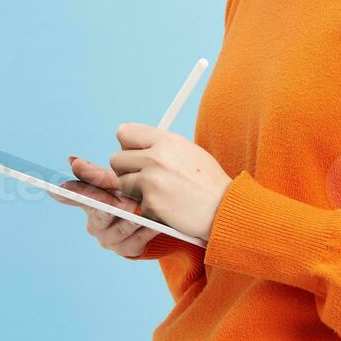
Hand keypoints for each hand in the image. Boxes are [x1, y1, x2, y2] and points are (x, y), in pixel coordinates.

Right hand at [53, 155, 160, 257]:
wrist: (157, 217)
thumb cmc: (132, 195)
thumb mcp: (119, 183)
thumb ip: (97, 175)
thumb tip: (71, 160)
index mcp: (89, 203)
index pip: (74, 197)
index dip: (65, 194)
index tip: (54, 188)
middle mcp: (95, 223)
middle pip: (100, 214)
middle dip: (110, 207)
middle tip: (123, 202)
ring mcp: (109, 239)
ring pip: (119, 230)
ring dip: (131, 221)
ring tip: (141, 213)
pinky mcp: (127, 250)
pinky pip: (135, 241)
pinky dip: (145, 233)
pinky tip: (154, 226)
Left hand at [109, 123, 232, 242]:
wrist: (223, 207)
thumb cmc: (208, 182)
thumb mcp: (189, 151)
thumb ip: (162, 146)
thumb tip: (137, 146)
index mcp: (166, 140)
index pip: (125, 132)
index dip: (127, 146)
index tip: (134, 154)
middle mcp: (156, 156)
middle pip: (116, 159)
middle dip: (125, 170)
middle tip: (142, 178)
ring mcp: (151, 180)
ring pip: (122, 183)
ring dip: (134, 190)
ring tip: (157, 193)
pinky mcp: (151, 203)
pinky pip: (136, 204)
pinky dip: (148, 208)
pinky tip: (167, 206)